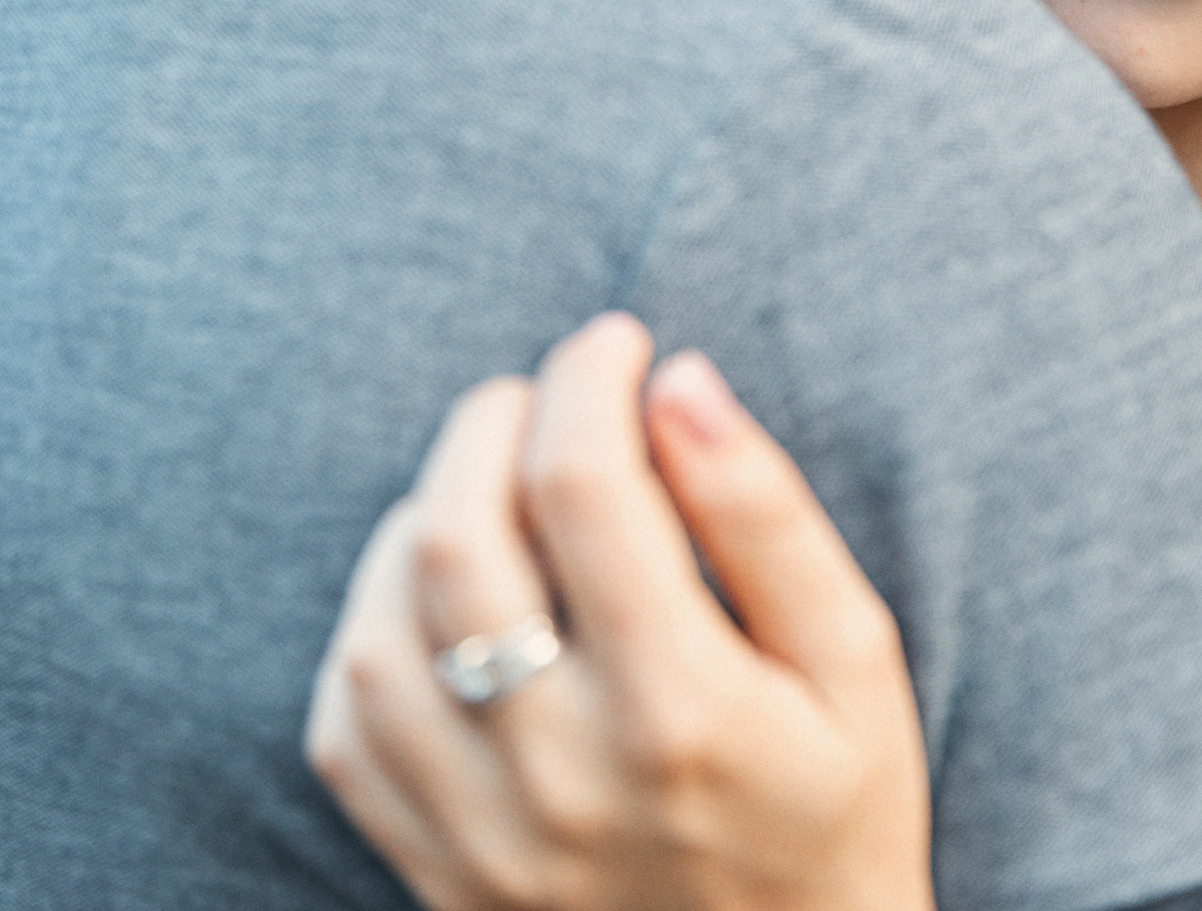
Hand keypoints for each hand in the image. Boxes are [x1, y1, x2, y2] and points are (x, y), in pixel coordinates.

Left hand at [305, 314, 933, 910]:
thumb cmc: (838, 815)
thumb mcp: (855, 664)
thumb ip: (767, 516)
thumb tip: (677, 380)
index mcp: (683, 710)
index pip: (581, 486)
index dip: (588, 378)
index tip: (617, 343)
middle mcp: (562, 774)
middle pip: (454, 539)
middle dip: (491, 425)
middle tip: (546, 398)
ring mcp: (481, 834)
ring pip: (379, 627)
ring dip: (422, 519)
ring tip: (495, 492)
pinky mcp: (433, 869)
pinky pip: (345, 723)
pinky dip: (372, 628)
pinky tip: (444, 598)